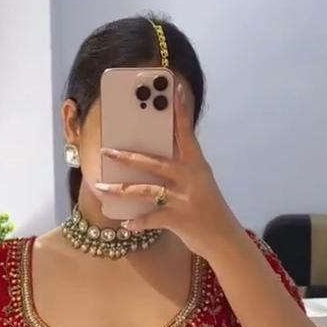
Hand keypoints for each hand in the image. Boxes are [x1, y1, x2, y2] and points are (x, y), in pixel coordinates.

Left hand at [96, 85, 236, 257]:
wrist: (224, 238)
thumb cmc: (209, 207)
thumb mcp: (200, 181)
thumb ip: (182, 165)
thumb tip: (157, 150)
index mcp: (196, 164)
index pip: (186, 132)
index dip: (180, 111)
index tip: (175, 88)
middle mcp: (190, 178)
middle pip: (155, 162)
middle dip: (128, 156)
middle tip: (106, 150)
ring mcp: (183, 199)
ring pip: (146, 190)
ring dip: (121, 189)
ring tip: (102, 186)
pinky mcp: (178, 219)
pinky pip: (151, 218)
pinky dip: (137, 222)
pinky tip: (125, 223)